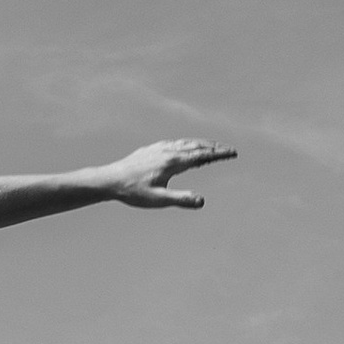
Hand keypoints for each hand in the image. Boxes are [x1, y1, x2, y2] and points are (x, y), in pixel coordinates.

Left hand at [100, 139, 234, 209]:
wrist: (110, 180)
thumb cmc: (133, 192)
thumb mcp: (158, 200)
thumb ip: (181, 199)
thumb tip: (202, 201)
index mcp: (173, 162)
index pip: (203, 156)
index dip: (219, 154)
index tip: (233, 153)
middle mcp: (168, 151)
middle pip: (197, 146)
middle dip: (215, 148)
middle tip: (229, 150)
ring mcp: (159, 148)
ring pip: (186, 142)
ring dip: (202, 144)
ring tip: (212, 148)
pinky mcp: (151, 149)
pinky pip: (175, 143)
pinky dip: (187, 144)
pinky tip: (185, 148)